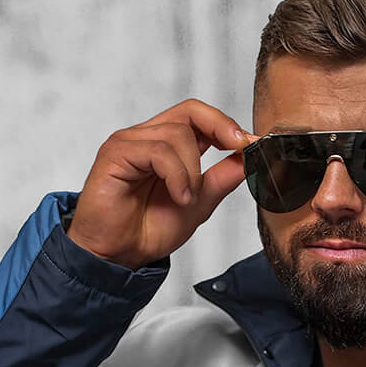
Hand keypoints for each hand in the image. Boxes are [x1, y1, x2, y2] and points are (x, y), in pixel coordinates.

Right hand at [66, 98, 259, 269]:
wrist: (118, 255)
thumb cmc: (147, 230)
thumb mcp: (198, 204)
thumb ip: (220, 180)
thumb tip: (248, 159)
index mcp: (166, 146)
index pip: (197, 116)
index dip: (225, 124)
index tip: (249, 144)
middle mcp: (147, 137)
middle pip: (190, 112)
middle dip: (220, 128)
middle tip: (238, 149)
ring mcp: (130, 142)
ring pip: (177, 134)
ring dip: (192, 171)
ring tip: (186, 200)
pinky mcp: (116, 152)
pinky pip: (157, 150)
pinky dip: (176, 175)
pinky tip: (178, 197)